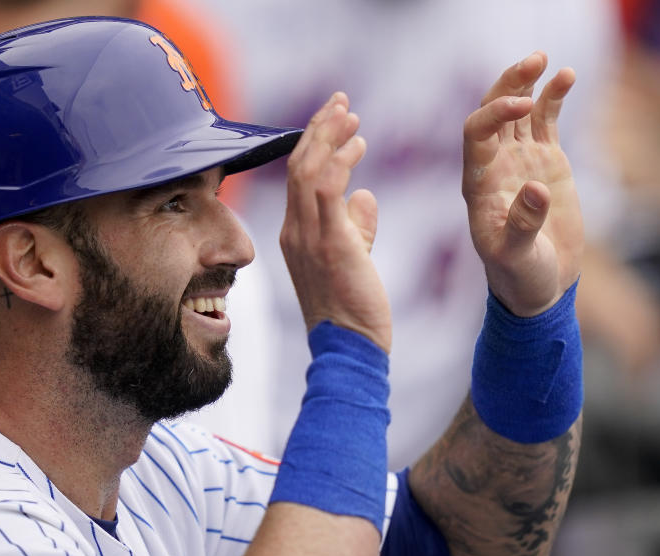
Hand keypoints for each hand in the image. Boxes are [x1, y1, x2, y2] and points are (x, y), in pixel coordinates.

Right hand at [281, 92, 390, 351]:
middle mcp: (294, 232)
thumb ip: (357, 227)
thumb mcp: (352, 260)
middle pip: (297, 165)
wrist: (348, 351)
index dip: (314, 143)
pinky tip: (359, 144)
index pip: (297, 178)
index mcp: (295, 235)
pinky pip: (326, 189)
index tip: (336, 118)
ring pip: (307, 170)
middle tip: (342, 101)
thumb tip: (365, 196)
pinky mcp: (329, 243)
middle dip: (319, 128)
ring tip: (351, 115)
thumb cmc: (353, 312)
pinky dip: (341, 160)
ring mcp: (307, 238)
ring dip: (329, 137)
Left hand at [463, 52, 583, 316]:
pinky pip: (544, 121)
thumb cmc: (518, 276)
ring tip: (545, 58)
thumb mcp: (516, 256)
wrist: (535, 286)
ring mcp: (518, 161)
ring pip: (517, 111)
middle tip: (533, 60)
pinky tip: (567, 77)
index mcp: (477, 183)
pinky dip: (553, 98)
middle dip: (507, 84)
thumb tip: (535, 190)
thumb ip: (522, 225)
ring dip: (526, 82)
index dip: (494, 113)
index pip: (475, 134)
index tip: (523, 103)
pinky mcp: (544, 161)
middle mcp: (493, 165)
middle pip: (492, 112)